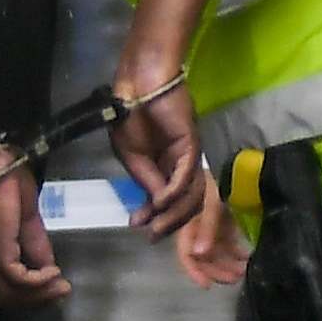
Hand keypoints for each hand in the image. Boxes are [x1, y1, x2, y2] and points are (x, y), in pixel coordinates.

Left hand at [0, 166, 71, 307]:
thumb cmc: (7, 185)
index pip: (6, 288)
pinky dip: (39, 282)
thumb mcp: (27, 221)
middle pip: (8, 298)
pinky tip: (54, 272)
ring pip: (12, 295)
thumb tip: (50, 267)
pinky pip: (19, 280)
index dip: (33, 294)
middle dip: (38, 300)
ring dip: (40, 295)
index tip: (58, 289)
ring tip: (61, 285)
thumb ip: (35, 245)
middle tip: (63, 292)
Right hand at [108, 55, 205, 237]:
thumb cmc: (129, 114)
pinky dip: (173, 193)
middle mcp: (180, 165)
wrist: (137, 84)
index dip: (155, 216)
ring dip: (173, 214)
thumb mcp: (130, 155)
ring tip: (155, 226)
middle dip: (168, 223)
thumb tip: (156, 204)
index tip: (136, 226)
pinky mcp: (192, 147)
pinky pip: (185, 177)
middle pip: (185, 203)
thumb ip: (145, 179)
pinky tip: (160, 201)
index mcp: (164, 166)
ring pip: (190, 196)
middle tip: (151, 236)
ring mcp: (188, 157)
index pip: (168, 199)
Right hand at [175, 172, 247, 288]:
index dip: (193, 270)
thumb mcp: (212, 200)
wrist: (234, 166)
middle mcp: (198, 227)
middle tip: (236, 277)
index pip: (186, 251)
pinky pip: (230, 245)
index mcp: (188, 222)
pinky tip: (248, 257)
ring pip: (218, 253)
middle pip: (203, 257)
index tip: (206, 285)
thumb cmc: (218, 181)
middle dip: (217, 270)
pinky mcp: (227, 225)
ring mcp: (213, 227)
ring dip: (229, 265)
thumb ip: (207, 226)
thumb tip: (198, 254)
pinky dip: (238, 254)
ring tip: (244, 270)